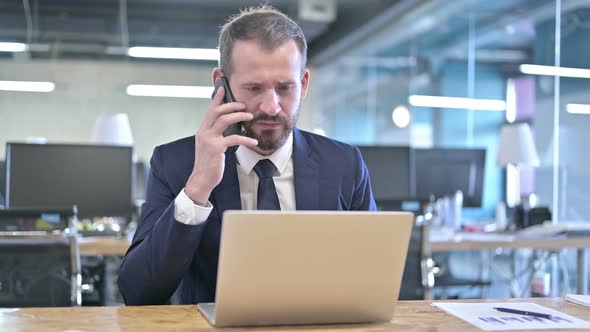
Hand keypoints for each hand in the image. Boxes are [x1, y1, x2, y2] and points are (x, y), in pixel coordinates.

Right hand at [184, 87, 257, 203]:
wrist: (202, 179)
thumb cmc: (209, 163)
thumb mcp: (210, 146)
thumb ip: (216, 135)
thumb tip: (229, 126)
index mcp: (203, 130)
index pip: (209, 110)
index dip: (217, 99)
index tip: (223, 88)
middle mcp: (204, 132)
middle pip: (217, 111)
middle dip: (232, 105)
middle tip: (244, 105)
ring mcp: (209, 139)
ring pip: (224, 120)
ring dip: (239, 116)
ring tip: (250, 117)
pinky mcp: (215, 148)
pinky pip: (233, 138)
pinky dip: (245, 138)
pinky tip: (253, 141)